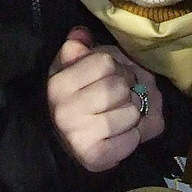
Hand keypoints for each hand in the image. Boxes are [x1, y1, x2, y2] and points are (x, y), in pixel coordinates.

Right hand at [46, 29, 164, 172]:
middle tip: (119, 99)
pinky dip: (133, 137)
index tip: (110, 77)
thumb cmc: (72, 102)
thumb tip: (81, 34)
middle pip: (121, 87)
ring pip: (131, 113)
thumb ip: (76, 50)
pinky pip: (133, 139)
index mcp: (59, 84)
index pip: (105, 61)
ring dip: (132, 115)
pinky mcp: (96, 157)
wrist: (62, 147)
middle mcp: (66, 109)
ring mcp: (80, 135)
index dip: (116, 67)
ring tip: (118, 117)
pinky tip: (118, 136)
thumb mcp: (68, 71)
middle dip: (127, 91)